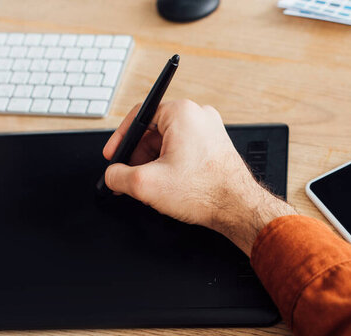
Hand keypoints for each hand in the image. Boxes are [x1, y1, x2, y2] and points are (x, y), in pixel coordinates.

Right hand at [103, 99, 295, 254]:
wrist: (238, 208)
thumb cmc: (205, 192)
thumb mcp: (145, 184)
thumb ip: (117, 176)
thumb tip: (112, 174)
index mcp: (182, 113)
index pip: (139, 116)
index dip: (121, 139)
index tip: (114, 156)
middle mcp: (199, 116)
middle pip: (154, 131)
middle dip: (138, 156)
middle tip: (129, 176)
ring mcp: (210, 130)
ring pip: (169, 143)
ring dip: (154, 163)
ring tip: (151, 186)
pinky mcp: (216, 146)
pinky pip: (185, 150)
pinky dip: (172, 165)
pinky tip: (169, 185)